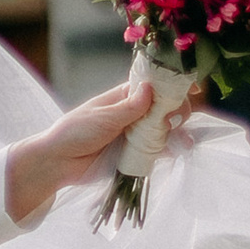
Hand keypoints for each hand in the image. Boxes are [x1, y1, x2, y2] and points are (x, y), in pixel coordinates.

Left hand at [3, 76, 189, 223]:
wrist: (58, 163)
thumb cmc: (75, 132)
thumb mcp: (103, 117)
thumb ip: (130, 107)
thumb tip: (151, 86)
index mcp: (125, 96)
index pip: (155, 86)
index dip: (173, 86)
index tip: (191, 89)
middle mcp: (135, 113)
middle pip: (165, 107)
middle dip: (177, 111)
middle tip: (173, 120)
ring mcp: (137, 134)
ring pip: (165, 129)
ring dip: (177, 131)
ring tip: (182, 138)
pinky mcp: (136, 154)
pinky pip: (158, 150)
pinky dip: (171, 149)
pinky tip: (181, 148)